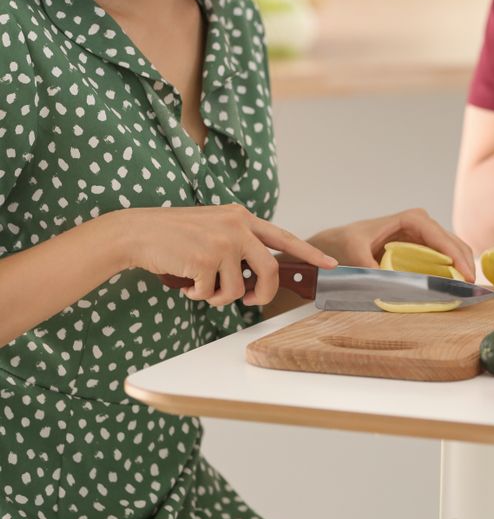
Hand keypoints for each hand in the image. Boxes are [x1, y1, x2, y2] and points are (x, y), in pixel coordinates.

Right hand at [121, 205, 336, 306]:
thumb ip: (239, 244)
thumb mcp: (214, 228)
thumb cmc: (175, 235)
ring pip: (239, 288)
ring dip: (220, 297)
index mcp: (242, 217)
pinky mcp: (205, 259)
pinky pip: (213, 293)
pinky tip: (186, 283)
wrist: (137, 231)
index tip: (330, 265)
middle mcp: (237, 226)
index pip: (285, 237)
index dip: (309, 253)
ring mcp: (222, 241)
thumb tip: (258, 278)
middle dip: (263, 294)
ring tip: (201, 286)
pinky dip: (199, 295)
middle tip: (249, 301)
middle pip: (270, 270)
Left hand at [309, 208, 475, 279]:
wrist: (339, 244)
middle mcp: (422, 223)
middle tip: (470, 287)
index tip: (464, 274)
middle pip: (453, 242)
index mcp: (410, 219)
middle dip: (464, 263)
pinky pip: (445, 258)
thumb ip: (369, 264)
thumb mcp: (354, 251)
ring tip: (466, 289)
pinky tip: (456, 285)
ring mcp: (425, 235)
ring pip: (453, 250)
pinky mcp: (424, 248)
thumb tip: (386, 279)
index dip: (455, 254)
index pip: (439, 236)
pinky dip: (453, 271)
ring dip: (462, 268)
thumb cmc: (346, 242)